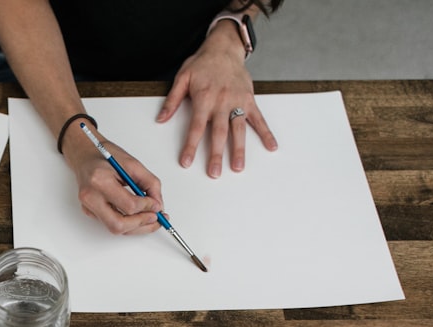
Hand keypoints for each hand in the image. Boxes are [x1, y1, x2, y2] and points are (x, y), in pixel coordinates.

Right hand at [62, 130, 163, 234]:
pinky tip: (136, 215)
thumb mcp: (133, 164)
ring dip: (136, 227)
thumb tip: (158, 205)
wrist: (85, 155)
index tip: (157, 206)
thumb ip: (149, 184)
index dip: (147, 207)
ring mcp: (88, 206)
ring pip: (115, 228)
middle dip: (141, 224)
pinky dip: (127, 222)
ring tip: (150, 219)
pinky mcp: (89, 211)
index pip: (128, 205)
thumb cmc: (105, 155)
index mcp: (100, 181)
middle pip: (119, 224)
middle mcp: (90, 197)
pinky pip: (111, 223)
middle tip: (156, 219)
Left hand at [156, 22, 277, 177]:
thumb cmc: (202, 63)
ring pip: (239, 129)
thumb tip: (160, 119)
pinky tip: (271, 146)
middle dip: (216, 154)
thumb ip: (172, 100)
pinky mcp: (249, 100)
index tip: (186, 162)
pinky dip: (266, 133)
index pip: (196, 127)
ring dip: (240, 149)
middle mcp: (222, 101)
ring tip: (238, 167)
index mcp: (204, 98)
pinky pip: (259, 119)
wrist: (224, 47)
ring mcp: (238, 101)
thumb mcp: (182, 77)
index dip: (191, 145)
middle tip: (214, 173)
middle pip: (219, 132)